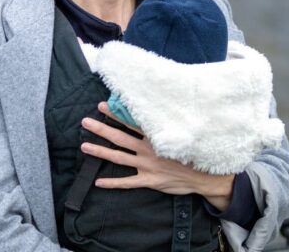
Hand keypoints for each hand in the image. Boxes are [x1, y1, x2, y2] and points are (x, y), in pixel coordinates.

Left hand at [81, 102, 234, 210]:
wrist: (204, 177)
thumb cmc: (192, 153)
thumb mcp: (180, 135)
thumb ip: (164, 127)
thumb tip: (152, 113)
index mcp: (155, 137)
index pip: (131, 122)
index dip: (116, 114)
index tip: (102, 105)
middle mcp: (148, 150)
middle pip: (119, 138)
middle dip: (101, 129)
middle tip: (85, 121)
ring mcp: (147, 166)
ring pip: (118, 157)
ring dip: (100, 151)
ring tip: (84, 146)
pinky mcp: (149, 181)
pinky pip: (127, 182)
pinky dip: (112, 183)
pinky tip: (98, 182)